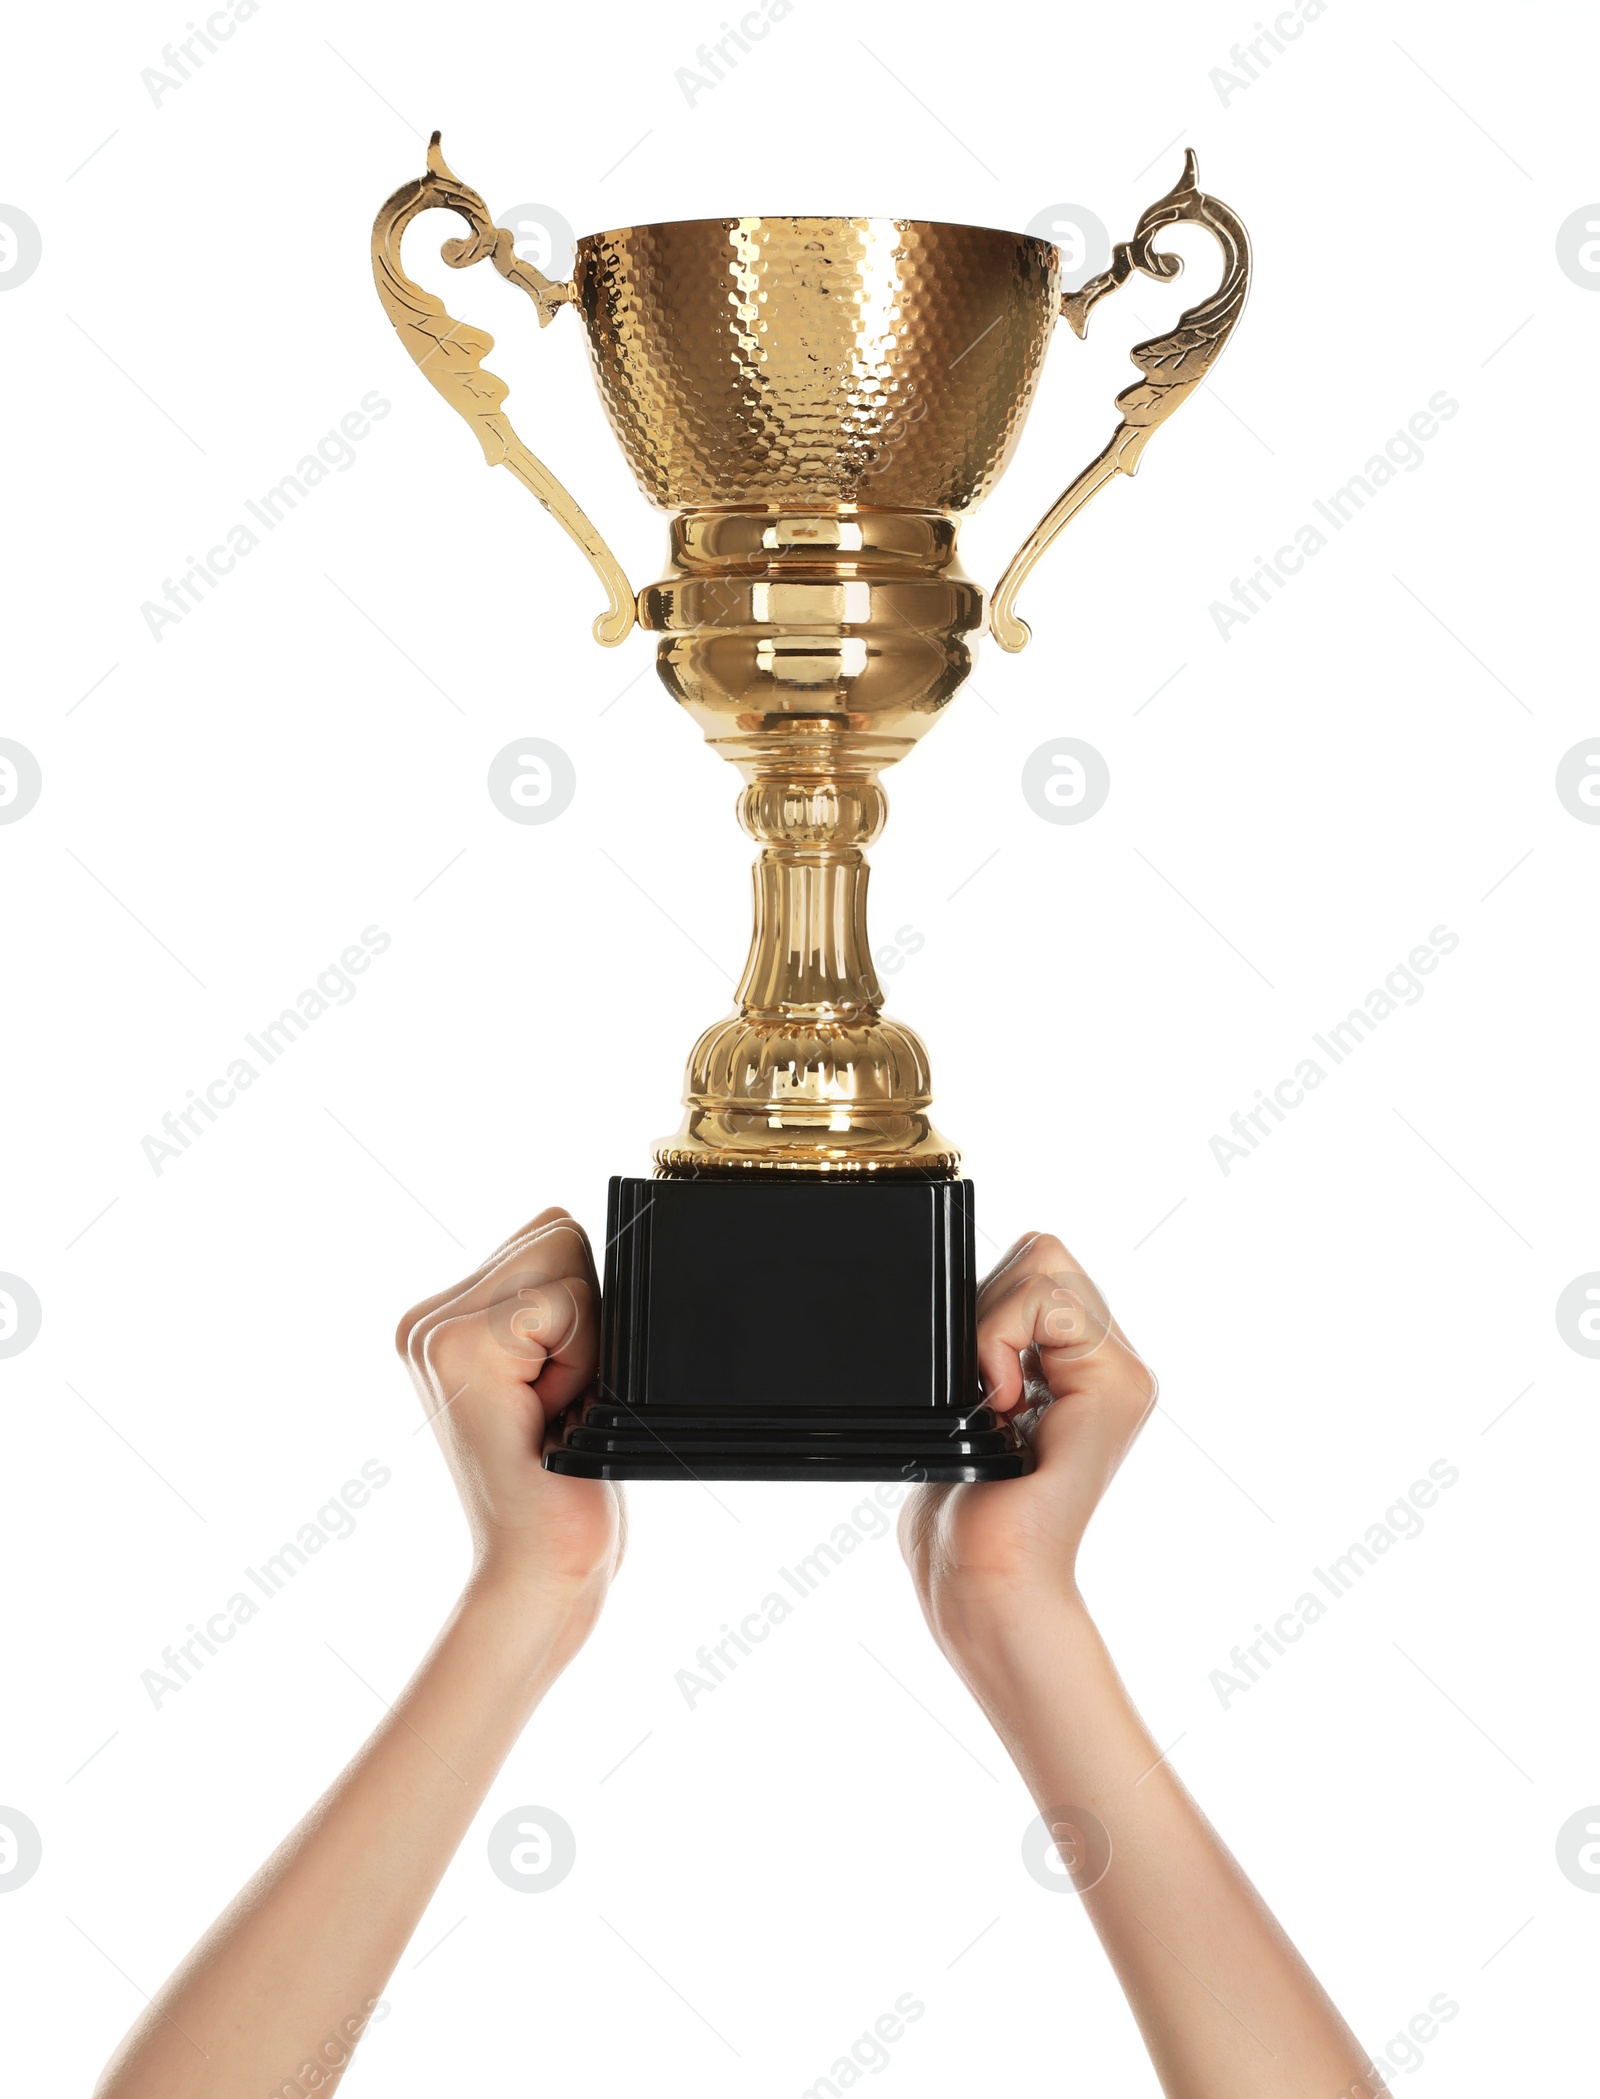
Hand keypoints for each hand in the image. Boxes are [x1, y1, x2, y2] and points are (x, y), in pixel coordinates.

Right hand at [396, 1206, 623, 1606]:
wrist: (536, 1567)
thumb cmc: (565, 1482)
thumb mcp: (562, 1373)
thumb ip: (555, 1303)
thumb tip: (593, 1235)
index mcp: (446, 1318)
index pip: (552, 1234)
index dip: (587, 1307)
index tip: (559, 1388)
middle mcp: (427, 1317)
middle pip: (560, 1232)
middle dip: (587, 1316)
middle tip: (557, 1401)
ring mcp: (434, 1329)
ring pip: (566, 1256)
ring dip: (585, 1339)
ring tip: (552, 1407)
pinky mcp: (457, 1346)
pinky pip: (566, 1303)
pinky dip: (583, 1360)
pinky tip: (549, 1416)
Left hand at [899, 1231, 1155, 1657]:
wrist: (985, 1578)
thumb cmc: (965, 1511)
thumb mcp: (969, 1404)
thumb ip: (991, 1340)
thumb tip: (965, 1286)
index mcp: (1083, 1365)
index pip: (1036, 1265)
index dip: (988, 1301)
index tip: (974, 1379)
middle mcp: (1115, 1364)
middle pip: (1043, 1252)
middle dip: (990, 1306)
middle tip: (981, 1388)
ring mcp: (1123, 1374)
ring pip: (1046, 1266)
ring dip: (994, 1327)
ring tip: (995, 1401)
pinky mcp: (1119, 1387)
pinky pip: (1050, 1302)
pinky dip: (1002, 1340)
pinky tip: (1004, 1407)